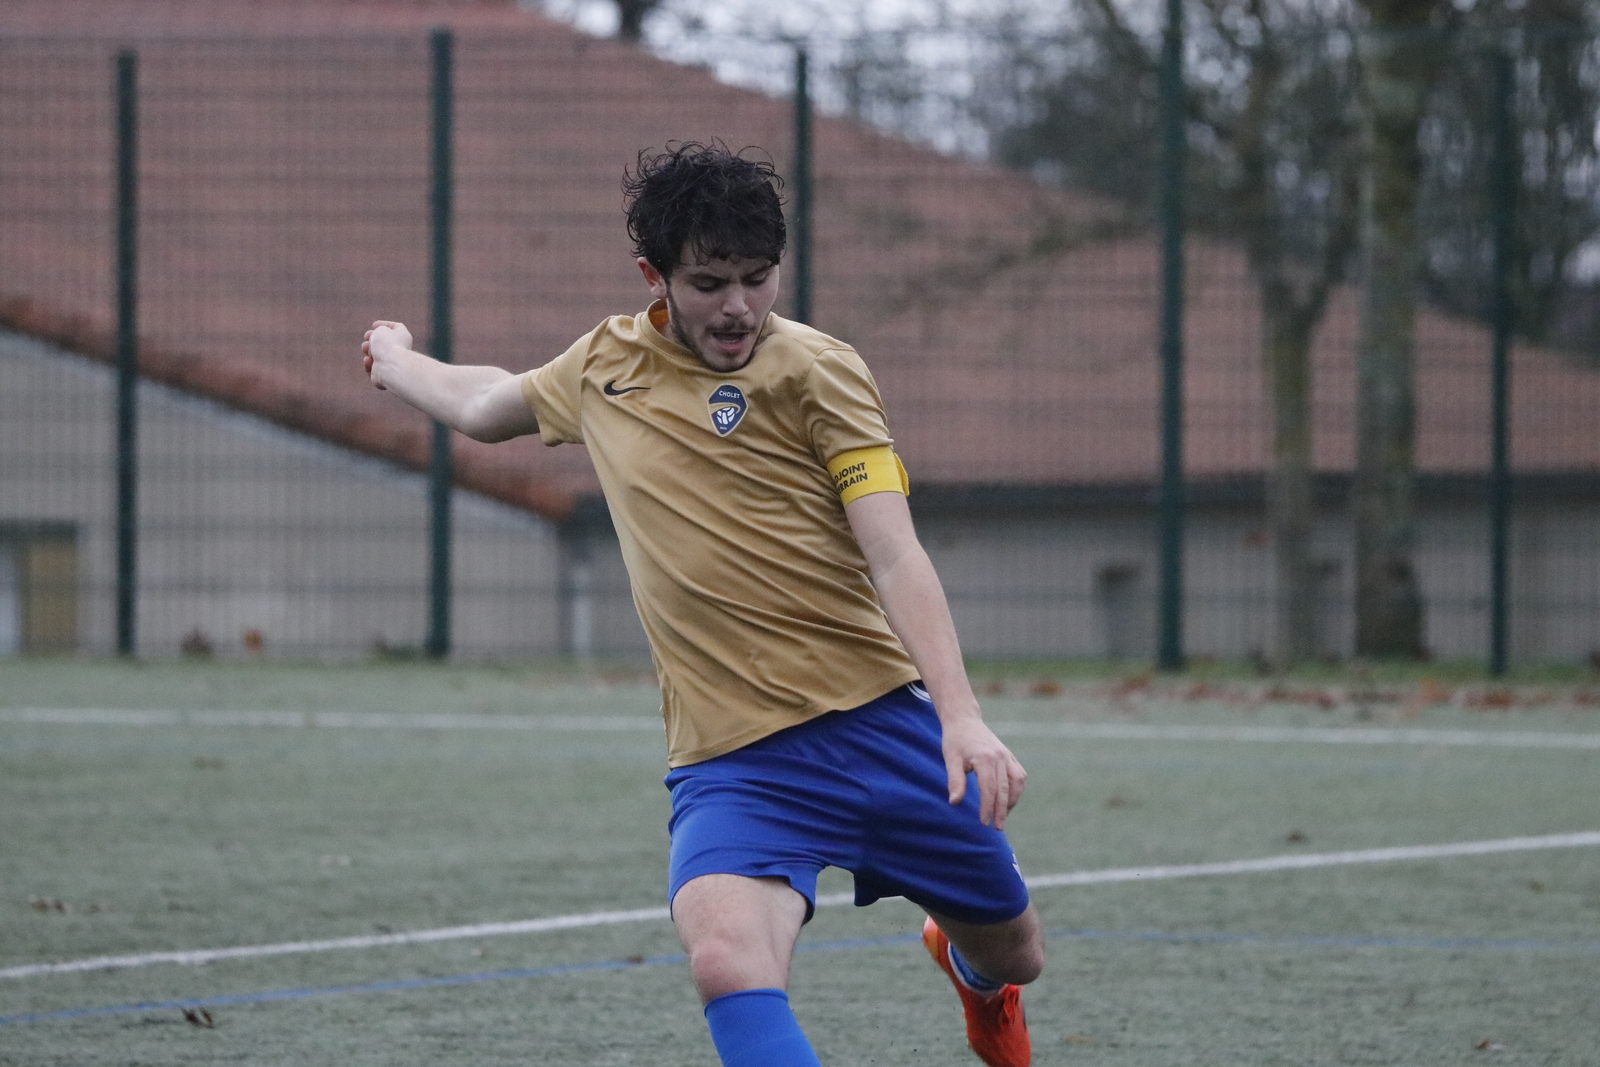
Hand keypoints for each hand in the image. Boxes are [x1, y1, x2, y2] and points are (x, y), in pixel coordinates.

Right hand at [361, 320, 412, 389]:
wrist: (390, 366)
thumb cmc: (388, 345)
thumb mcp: (381, 330)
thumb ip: (378, 333)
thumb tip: (374, 344)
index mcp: (404, 338)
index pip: (396, 328)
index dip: (384, 325)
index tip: (374, 326)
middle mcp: (400, 352)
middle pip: (383, 343)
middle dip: (372, 339)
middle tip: (367, 337)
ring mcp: (393, 365)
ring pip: (376, 356)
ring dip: (368, 350)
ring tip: (366, 348)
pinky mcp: (384, 377)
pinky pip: (373, 369)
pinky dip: (368, 364)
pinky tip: (368, 360)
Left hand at [940, 712, 1026, 828]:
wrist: (964, 720)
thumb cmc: (955, 741)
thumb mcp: (950, 759)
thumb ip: (954, 781)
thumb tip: (954, 802)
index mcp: (985, 759)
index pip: (989, 789)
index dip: (987, 808)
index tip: (983, 822)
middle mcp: (1000, 757)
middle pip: (1004, 789)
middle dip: (1001, 811)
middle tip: (997, 827)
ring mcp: (1007, 756)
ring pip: (1017, 782)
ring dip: (1012, 801)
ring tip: (1003, 815)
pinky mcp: (1009, 756)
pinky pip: (1019, 775)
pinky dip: (1017, 789)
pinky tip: (1009, 800)